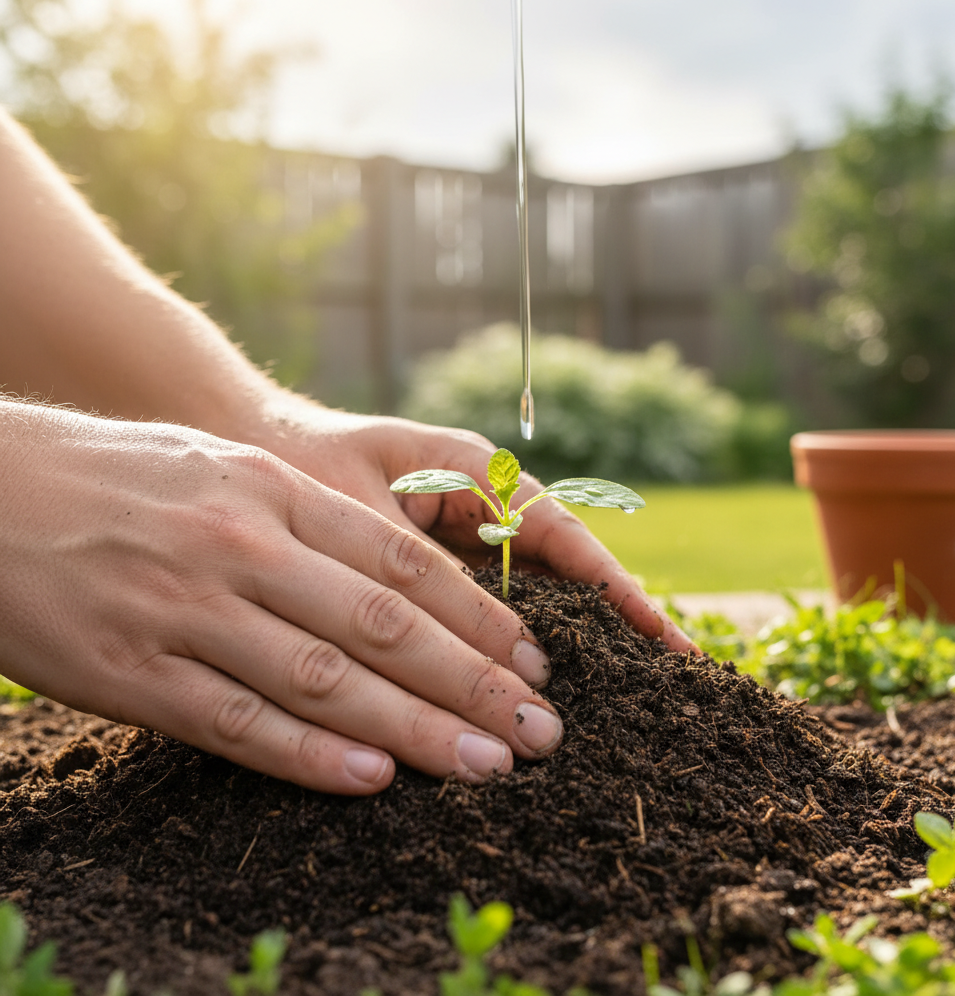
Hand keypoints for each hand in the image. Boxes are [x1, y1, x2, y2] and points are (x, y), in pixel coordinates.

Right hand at [0, 402, 564, 793]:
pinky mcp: (133, 675)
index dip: (478, 618)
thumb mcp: (225, 468)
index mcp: (273, 493)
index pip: (402, 564)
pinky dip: (310, 757)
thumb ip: (306, 519)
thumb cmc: (120, 475)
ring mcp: (188, 614)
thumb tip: (398, 580)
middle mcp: (244, 550)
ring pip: (326, 683)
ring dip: (416, 731)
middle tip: (541, 730)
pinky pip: (239, 724)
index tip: (532, 660)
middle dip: (475, 683)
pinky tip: (373, 780)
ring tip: (487, 765)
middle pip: (384, 628)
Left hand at [255, 409, 695, 652]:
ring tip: (617, 697)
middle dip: (609, 623)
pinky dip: (509, 648)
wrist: (247, 446)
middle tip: (664, 682)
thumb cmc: (298, 463)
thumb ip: (415, 577)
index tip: (662, 639)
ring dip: (567, 642)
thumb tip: (480, 651)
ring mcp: (460, 539)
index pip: (561, 535)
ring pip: (530, 595)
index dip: (614, 589)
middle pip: (561, 569)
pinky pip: (486, 609)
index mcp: (472, 472)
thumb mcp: (356, 515)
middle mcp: (478, 505)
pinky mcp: (435, 568)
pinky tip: (526, 692)